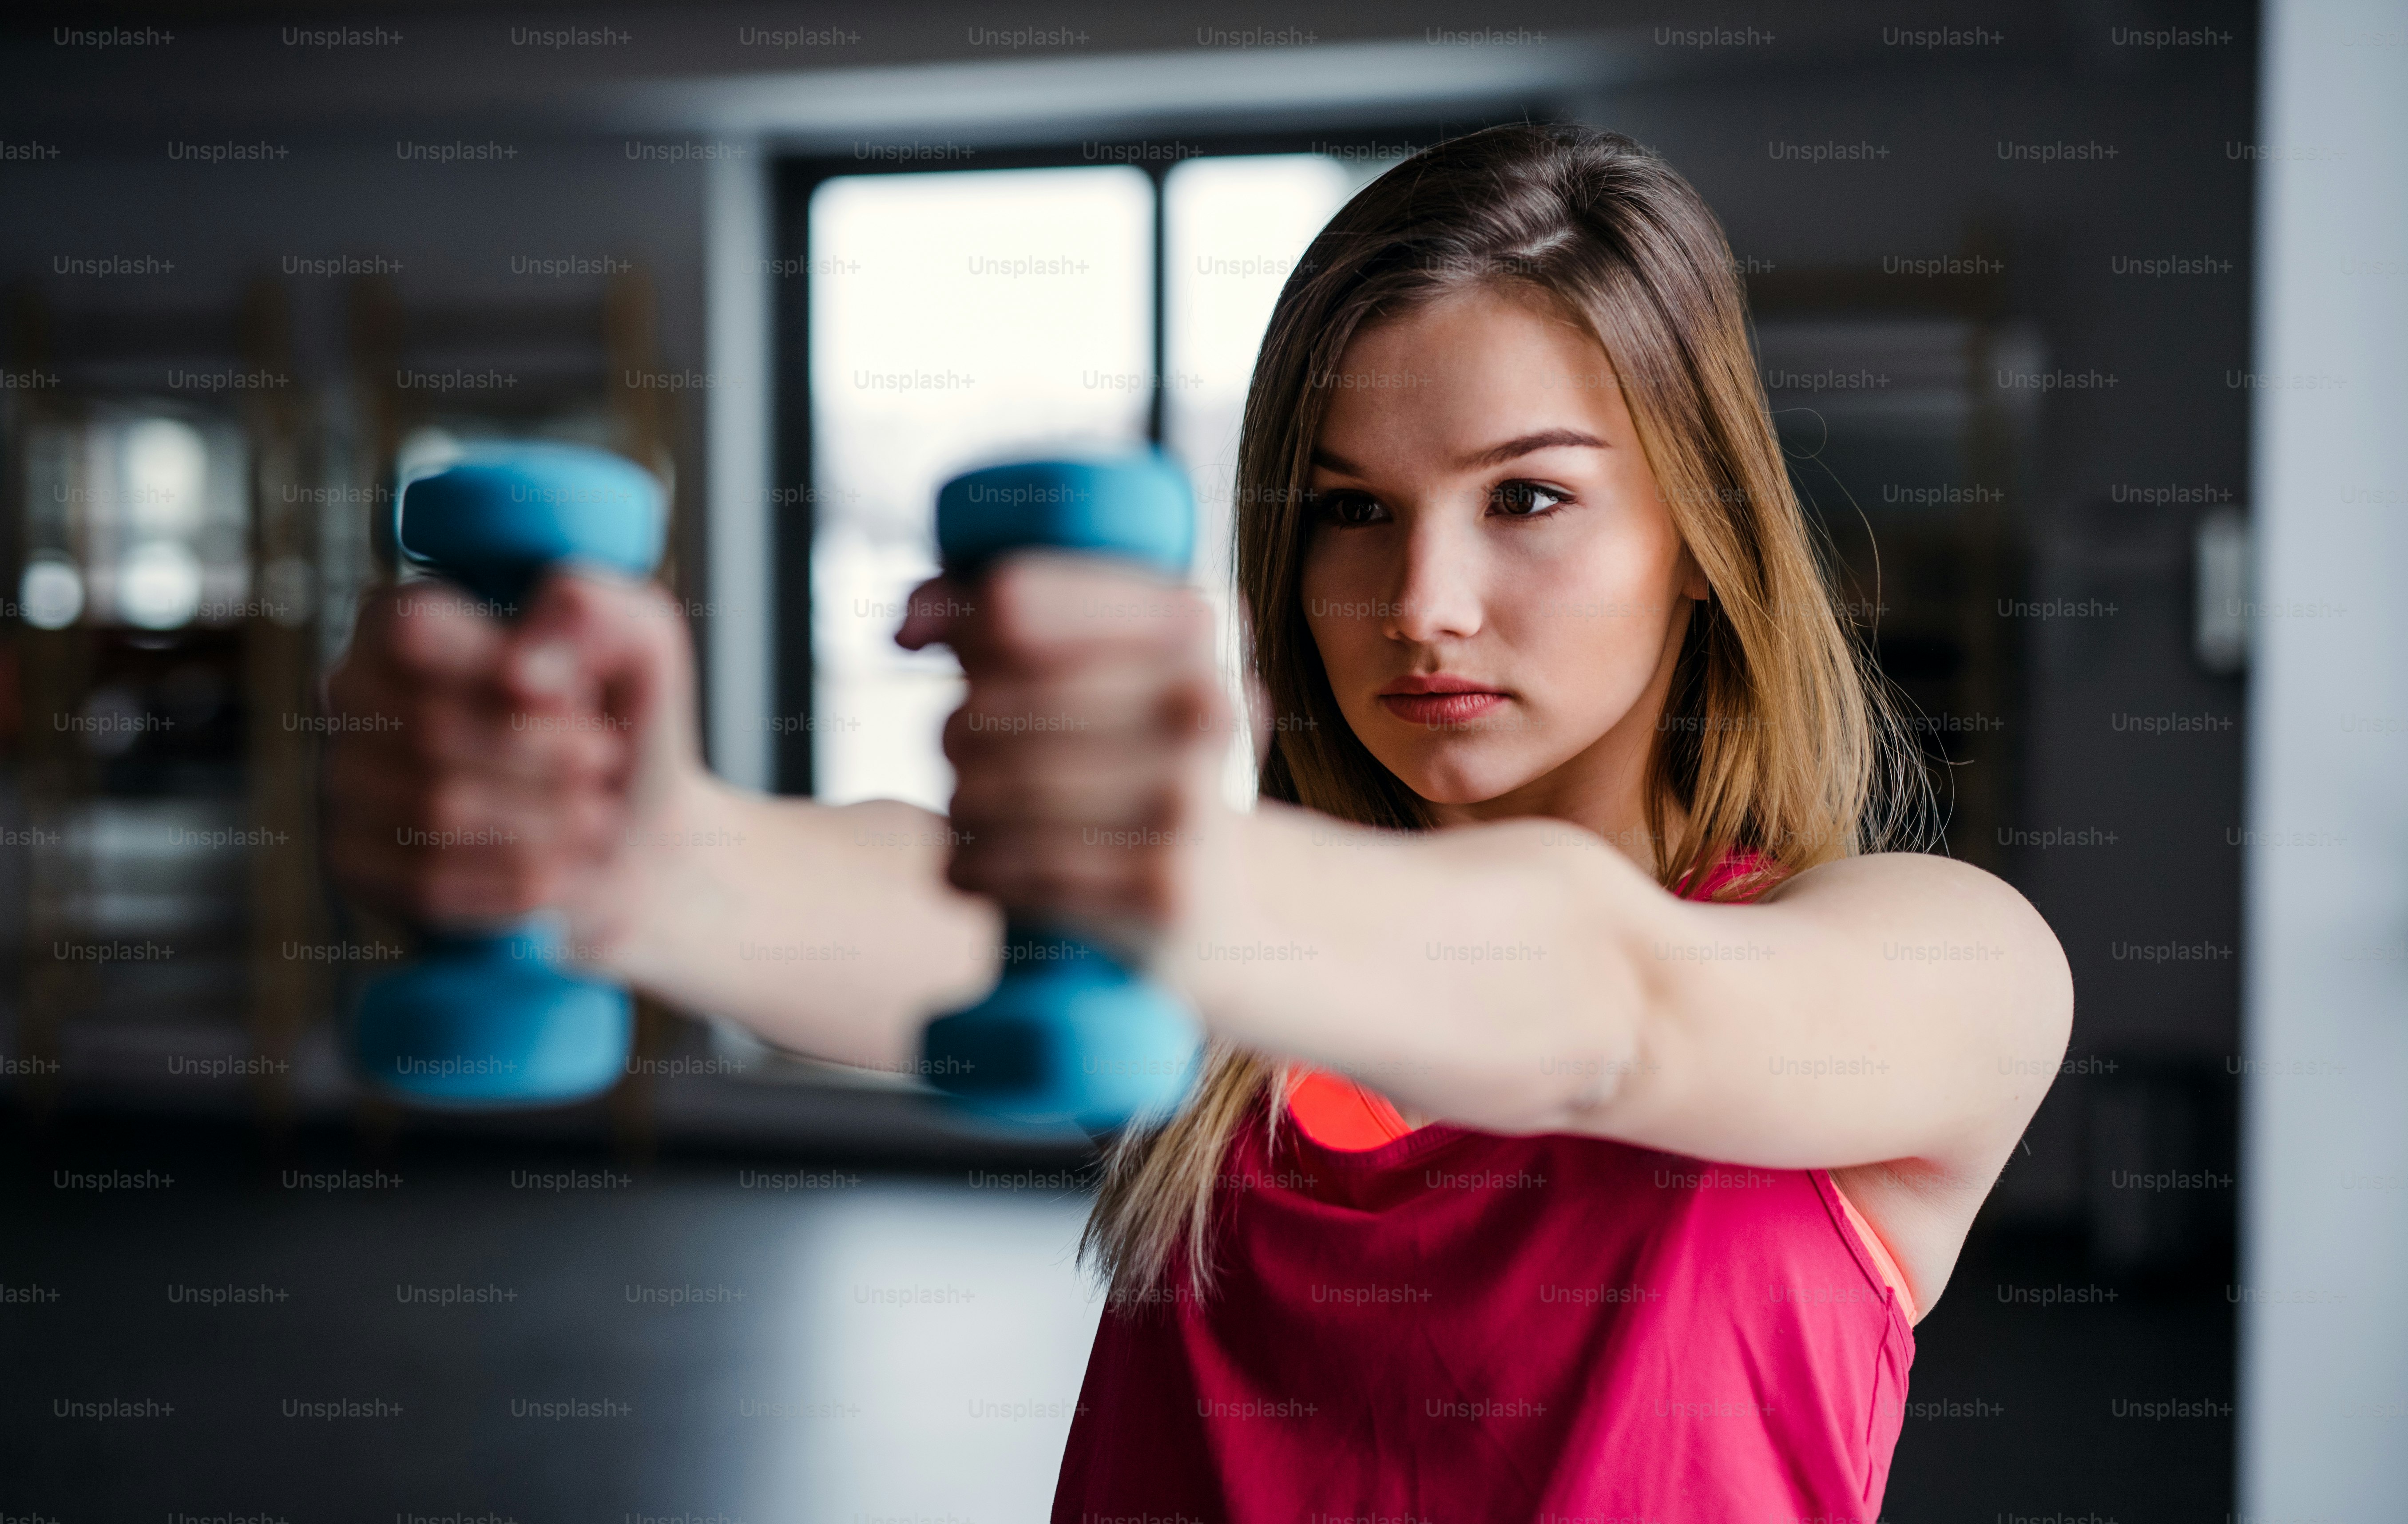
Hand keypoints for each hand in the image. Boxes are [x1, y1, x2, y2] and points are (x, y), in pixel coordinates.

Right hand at [321, 569, 703, 968]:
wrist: (630, 840)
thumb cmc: (622, 729)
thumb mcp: (639, 647)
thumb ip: (595, 613)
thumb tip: (521, 668)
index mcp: (405, 619)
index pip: (412, 630)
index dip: (502, 672)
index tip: (581, 701)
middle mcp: (355, 693)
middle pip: (429, 726)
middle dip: (542, 755)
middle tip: (603, 766)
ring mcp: (344, 780)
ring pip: (432, 808)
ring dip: (540, 820)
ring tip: (596, 819)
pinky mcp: (355, 864)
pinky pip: (423, 881)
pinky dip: (512, 879)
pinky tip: (559, 871)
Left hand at [896, 553, 1243, 967]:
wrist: (1213, 901)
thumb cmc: (1124, 761)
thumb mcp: (1083, 667)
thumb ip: (987, 619)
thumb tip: (903, 631)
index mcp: (1189, 620)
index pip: (1010, 603)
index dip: (965, 632)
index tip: (970, 663)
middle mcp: (1204, 701)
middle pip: (988, 701)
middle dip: (955, 732)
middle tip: (963, 753)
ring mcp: (1189, 799)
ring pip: (989, 788)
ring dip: (961, 804)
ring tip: (974, 811)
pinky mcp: (1162, 889)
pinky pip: (1011, 867)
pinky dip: (971, 869)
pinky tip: (979, 868)